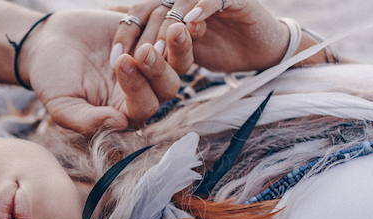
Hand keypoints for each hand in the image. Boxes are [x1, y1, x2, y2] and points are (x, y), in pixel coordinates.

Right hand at [21, 10, 182, 133]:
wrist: (47, 43)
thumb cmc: (51, 79)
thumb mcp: (62, 105)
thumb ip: (86, 120)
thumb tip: (119, 124)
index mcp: (122, 112)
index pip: (144, 108)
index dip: (139, 89)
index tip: (120, 64)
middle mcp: (141, 91)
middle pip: (168, 87)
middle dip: (158, 69)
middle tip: (142, 50)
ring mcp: (149, 64)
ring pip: (179, 62)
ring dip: (178, 48)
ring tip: (171, 29)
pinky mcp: (151, 37)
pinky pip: (174, 35)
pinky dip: (178, 28)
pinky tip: (177, 18)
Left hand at [112, 0, 288, 73]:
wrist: (258, 49)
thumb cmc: (215, 46)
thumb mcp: (177, 50)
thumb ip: (151, 44)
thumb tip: (114, 45)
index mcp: (169, 6)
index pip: (139, 13)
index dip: (125, 33)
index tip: (115, 59)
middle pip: (156, 8)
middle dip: (145, 35)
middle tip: (137, 60)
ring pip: (180, 4)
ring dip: (169, 27)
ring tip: (161, 50)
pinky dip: (201, 7)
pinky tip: (190, 23)